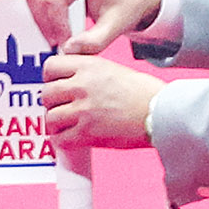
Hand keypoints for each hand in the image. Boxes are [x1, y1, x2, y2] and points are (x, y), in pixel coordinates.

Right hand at [24, 0, 163, 54]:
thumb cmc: (129, 2)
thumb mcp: (117, 26)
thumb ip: (94, 42)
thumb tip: (67, 50)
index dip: (55, 24)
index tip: (64, 43)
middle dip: (42, 22)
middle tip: (57, 42)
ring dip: (40, 19)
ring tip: (58, 37)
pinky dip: (42, 15)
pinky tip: (58, 29)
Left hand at [40, 52, 160, 148]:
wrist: (162, 113)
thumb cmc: (144, 93)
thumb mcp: (113, 70)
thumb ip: (88, 73)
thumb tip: (68, 81)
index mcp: (89, 66)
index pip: (50, 67)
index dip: (50, 78)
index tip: (56, 86)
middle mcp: (83, 86)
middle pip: (46, 94)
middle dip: (52, 103)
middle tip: (62, 108)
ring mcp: (84, 110)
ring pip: (50, 118)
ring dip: (56, 124)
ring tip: (67, 125)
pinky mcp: (87, 132)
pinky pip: (59, 139)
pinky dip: (62, 141)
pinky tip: (72, 139)